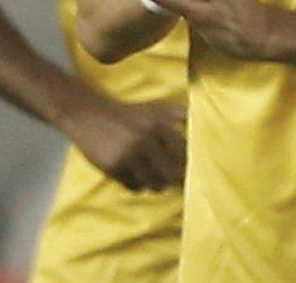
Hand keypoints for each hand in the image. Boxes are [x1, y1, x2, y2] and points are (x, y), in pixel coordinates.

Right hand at [56, 92, 185, 190]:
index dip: (190, 165)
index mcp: (159, 125)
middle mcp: (145, 140)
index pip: (184, 154)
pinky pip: (135, 186)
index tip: (192, 171)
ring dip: (157, 183)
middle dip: (175, 179)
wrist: (90, 115)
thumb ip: (182, 114)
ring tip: (155, 176)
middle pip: (172, 174)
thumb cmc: (129, 113)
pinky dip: (138, 184)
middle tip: (174, 179)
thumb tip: (205, 123)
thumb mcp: (156, 108)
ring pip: (154, 183)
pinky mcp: (113, 167)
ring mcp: (128, 155)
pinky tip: (136, 174)